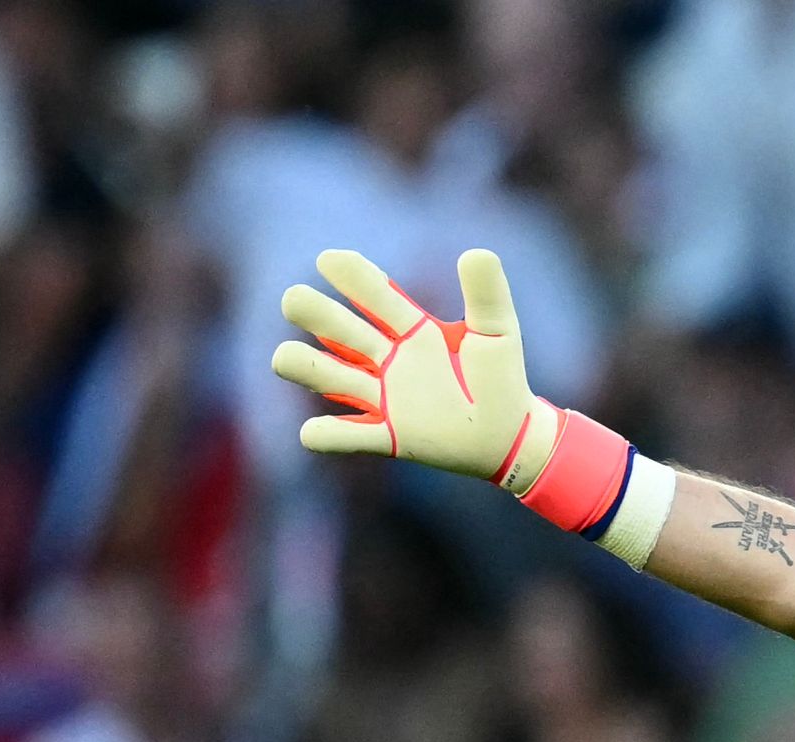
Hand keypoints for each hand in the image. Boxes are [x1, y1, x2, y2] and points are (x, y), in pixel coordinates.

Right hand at [276, 248, 554, 487]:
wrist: (511, 436)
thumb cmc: (502, 379)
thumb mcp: (497, 332)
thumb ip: (487, 295)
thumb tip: (477, 252)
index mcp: (412, 330)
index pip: (377, 297)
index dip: (355, 278)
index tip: (329, 258)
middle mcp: (389, 360)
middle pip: (343, 331)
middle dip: (317, 315)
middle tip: (293, 299)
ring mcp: (385, 398)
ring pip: (333, 378)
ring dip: (307, 367)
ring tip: (283, 357)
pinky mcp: (390, 437)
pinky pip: (351, 436)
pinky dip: (329, 435)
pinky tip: (312, 432)